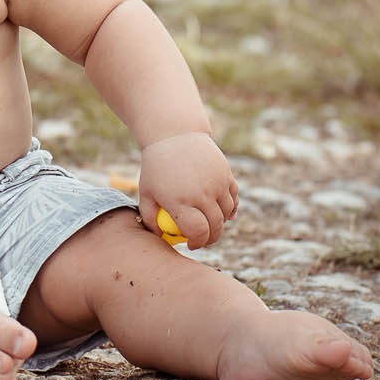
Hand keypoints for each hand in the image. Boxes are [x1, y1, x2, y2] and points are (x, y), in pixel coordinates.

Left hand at [136, 131, 238, 248]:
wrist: (174, 135)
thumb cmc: (156, 167)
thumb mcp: (146, 191)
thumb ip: (150, 217)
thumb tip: (160, 237)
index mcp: (180, 201)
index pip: (197, 232)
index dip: (197, 242)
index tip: (191, 244)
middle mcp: (201, 194)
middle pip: (215, 227)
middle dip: (210, 239)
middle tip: (202, 240)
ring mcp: (216, 184)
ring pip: (227, 215)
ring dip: (221, 223)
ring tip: (209, 223)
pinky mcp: (226, 176)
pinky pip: (233, 199)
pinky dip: (230, 208)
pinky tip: (221, 212)